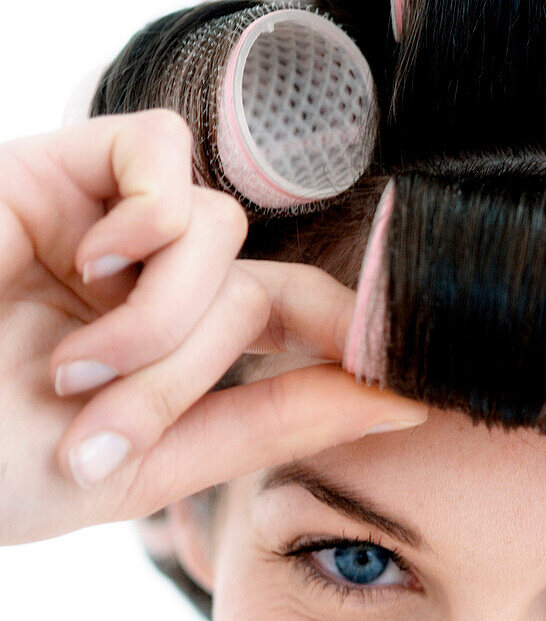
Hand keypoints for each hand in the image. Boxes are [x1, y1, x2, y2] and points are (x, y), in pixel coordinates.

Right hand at [0, 111, 426, 545]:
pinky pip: (169, 156)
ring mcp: (116, 225)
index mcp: (176, 348)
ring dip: (158, 319)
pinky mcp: (71, 165)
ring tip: (72, 365)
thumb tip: (399, 403)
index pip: (293, 318)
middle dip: (193, 368)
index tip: (399, 375)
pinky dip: (146, 222)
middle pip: (253, 292)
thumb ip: (271, 425)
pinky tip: (88, 265)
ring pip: (221, 237)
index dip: (347, 336)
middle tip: (102, 420)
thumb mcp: (145, 464)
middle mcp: (155, 282)